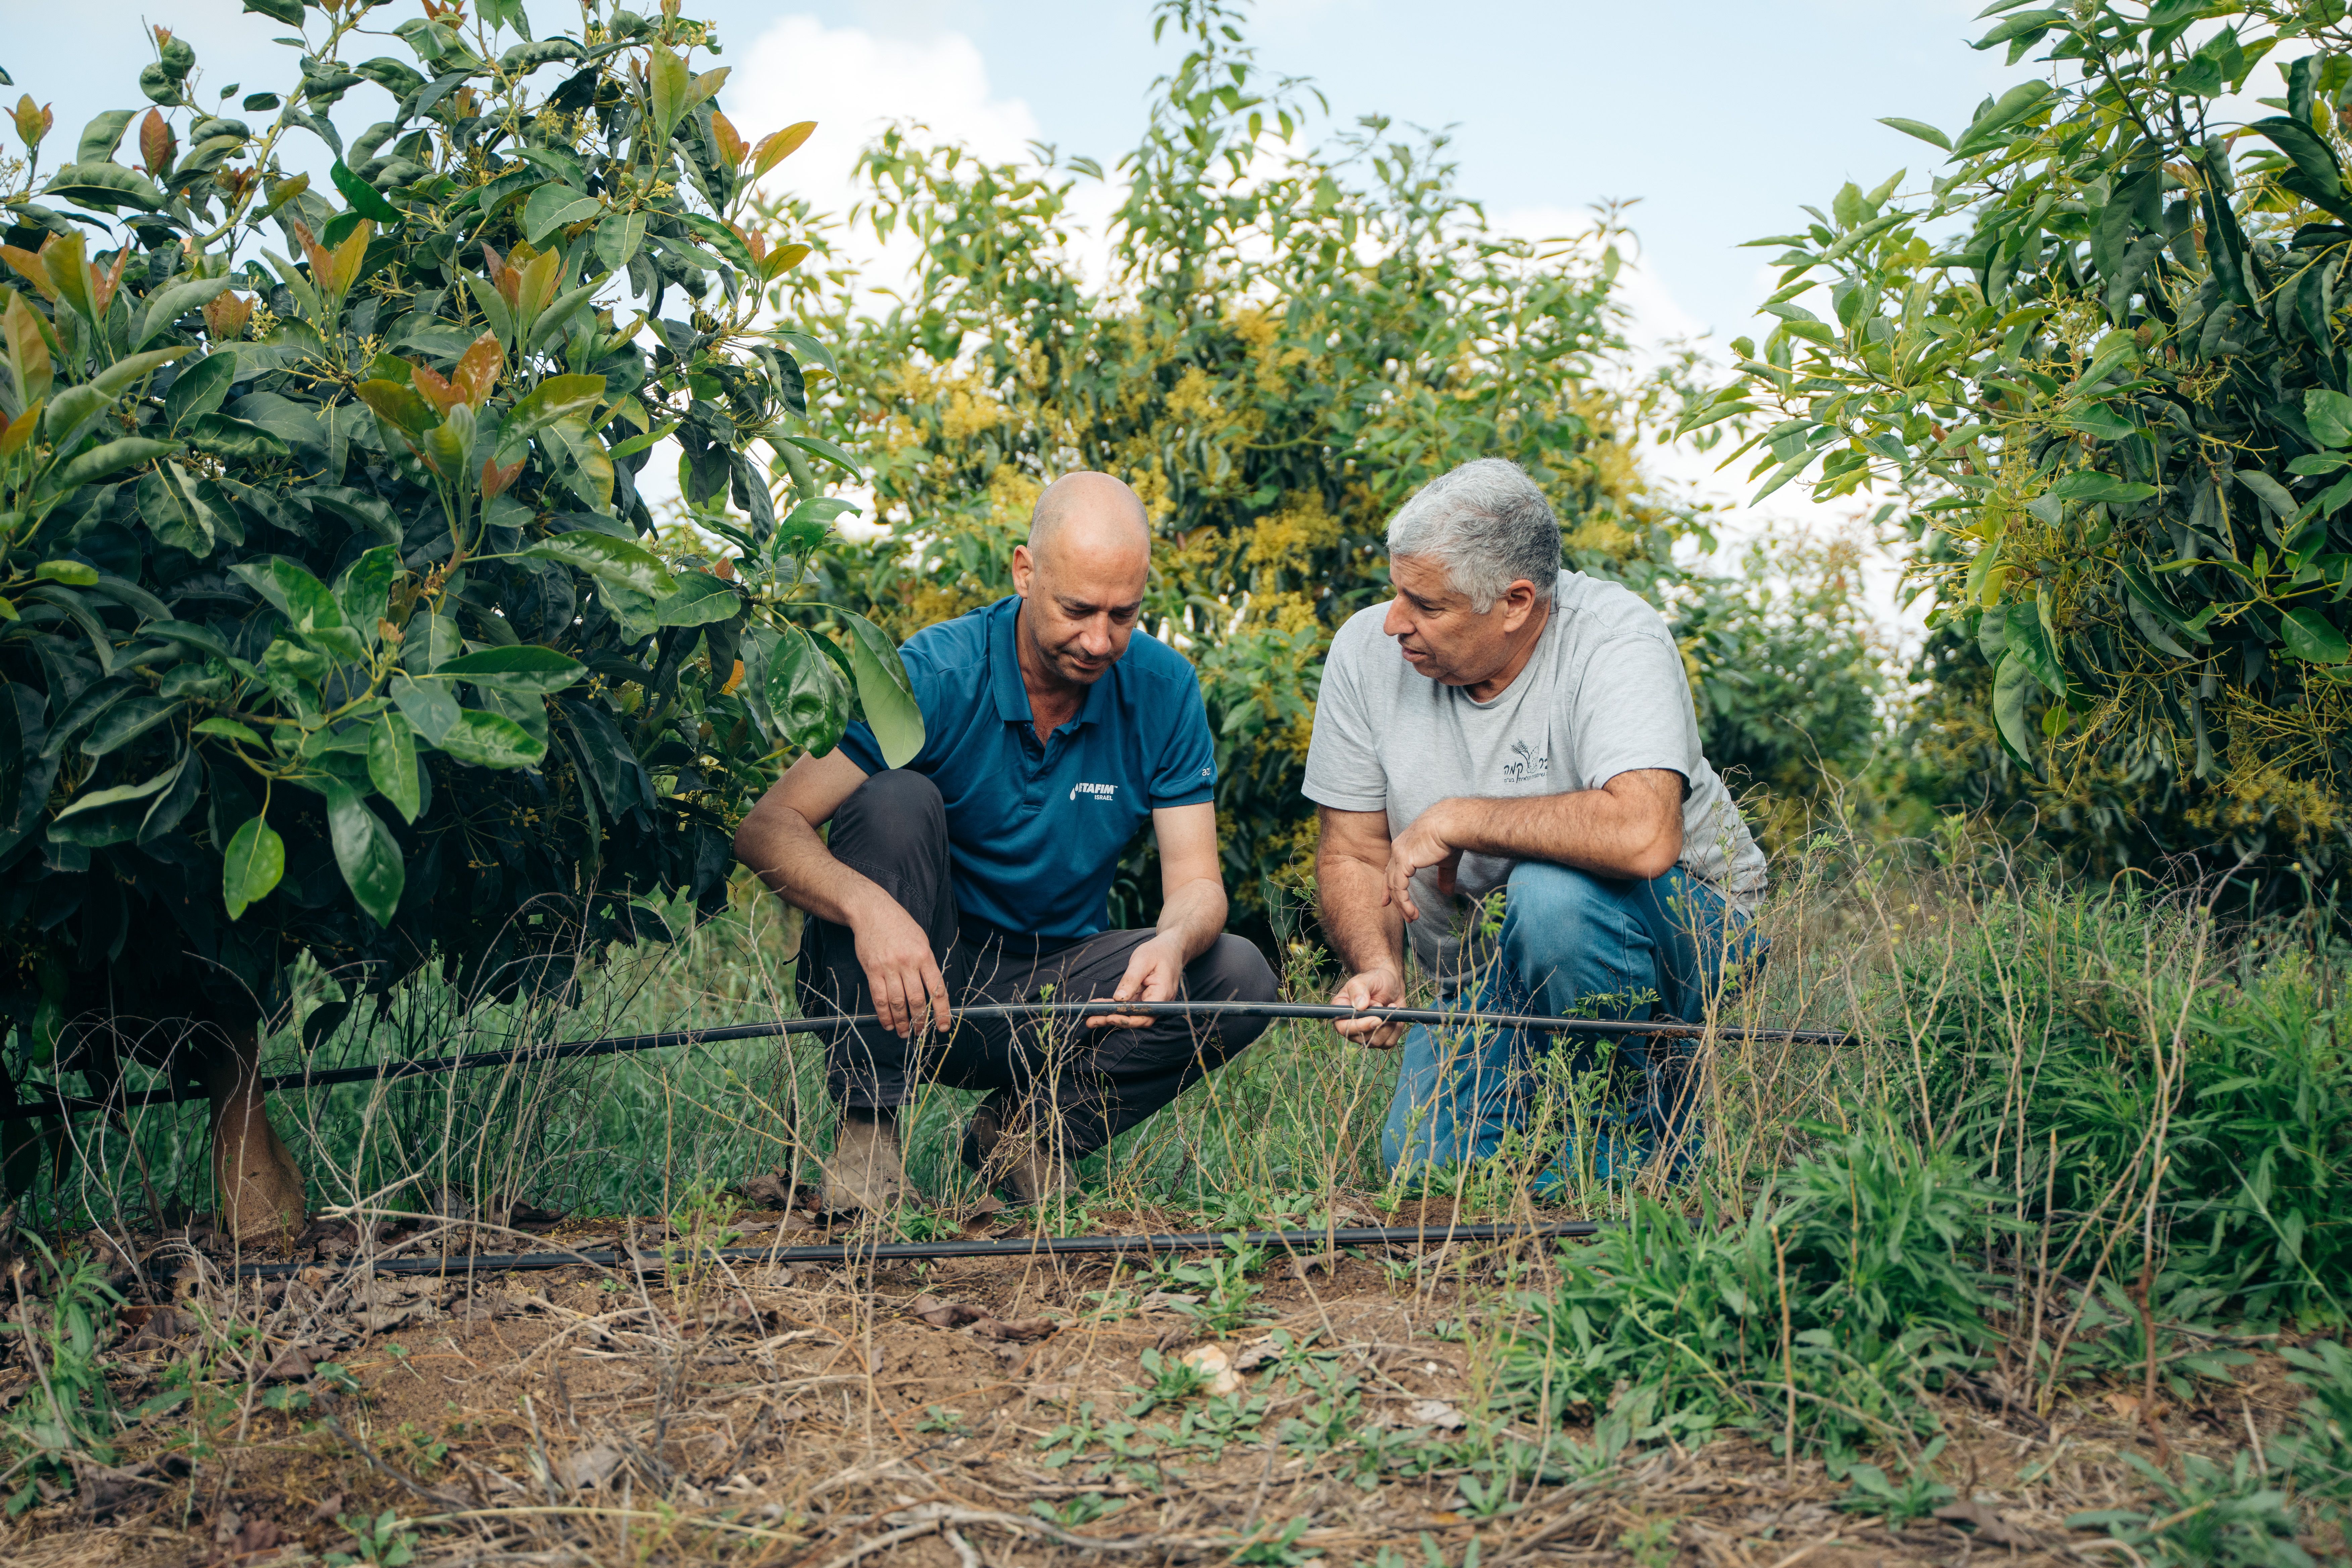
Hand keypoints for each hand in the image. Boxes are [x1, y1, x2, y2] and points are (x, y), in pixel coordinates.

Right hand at [849, 896, 949, 1037]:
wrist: (872, 911)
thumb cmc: (899, 925)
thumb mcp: (921, 940)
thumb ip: (927, 965)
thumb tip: (932, 992)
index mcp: (925, 956)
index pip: (937, 989)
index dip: (941, 1012)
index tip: (943, 1026)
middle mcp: (908, 963)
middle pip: (917, 1000)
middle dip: (920, 1021)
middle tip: (920, 1034)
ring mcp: (889, 967)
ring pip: (898, 1002)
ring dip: (902, 1022)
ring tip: (904, 1034)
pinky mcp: (872, 970)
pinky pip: (879, 998)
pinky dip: (884, 1015)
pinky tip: (888, 1024)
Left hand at [1088, 934, 1185, 1029]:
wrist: (1171, 948)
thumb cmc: (1158, 951)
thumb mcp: (1142, 961)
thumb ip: (1131, 980)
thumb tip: (1118, 998)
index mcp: (1162, 993)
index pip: (1145, 1014)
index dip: (1126, 1018)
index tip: (1108, 1016)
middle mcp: (1159, 1002)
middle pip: (1136, 1018)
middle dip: (1113, 1020)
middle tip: (1090, 1020)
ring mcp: (1151, 1002)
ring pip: (1131, 1015)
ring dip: (1110, 1016)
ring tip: (1089, 1018)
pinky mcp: (1144, 998)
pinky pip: (1129, 1006)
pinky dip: (1114, 1007)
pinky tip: (1099, 1007)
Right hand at [1331, 966, 1407, 1047]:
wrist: (1389, 983)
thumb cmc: (1373, 980)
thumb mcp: (1364, 980)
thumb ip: (1358, 991)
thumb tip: (1360, 1006)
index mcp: (1341, 1012)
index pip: (1343, 1028)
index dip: (1359, 1026)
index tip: (1376, 1018)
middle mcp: (1351, 1026)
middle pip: (1362, 1038)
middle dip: (1378, 1024)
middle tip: (1384, 1005)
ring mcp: (1366, 1034)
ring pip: (1377, 1042)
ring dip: (1388, 1025)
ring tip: (1390, 1006)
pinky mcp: (1380, 1038)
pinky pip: (1389, 1042)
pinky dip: (1396, 1029)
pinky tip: (1394, 1015)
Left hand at [1384, 804, 1463, 922]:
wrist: (1450, 824)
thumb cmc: (1449, 837)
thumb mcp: (1445, 860)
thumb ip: (1443, 876)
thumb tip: (1447, 892)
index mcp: (1404, 847)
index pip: (1392, 869)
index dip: (1389, 885)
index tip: (1387, 900)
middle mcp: (1397, 849)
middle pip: (1389, 878)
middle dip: (1393, 898)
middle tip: (1401, 914)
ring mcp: (1398, 855)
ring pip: (1394, 885)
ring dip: (1402, 905)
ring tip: (1412, 918)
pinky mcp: (1403, 860)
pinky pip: (1399, 887)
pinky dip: (1404, 901)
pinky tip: (1411, 911)